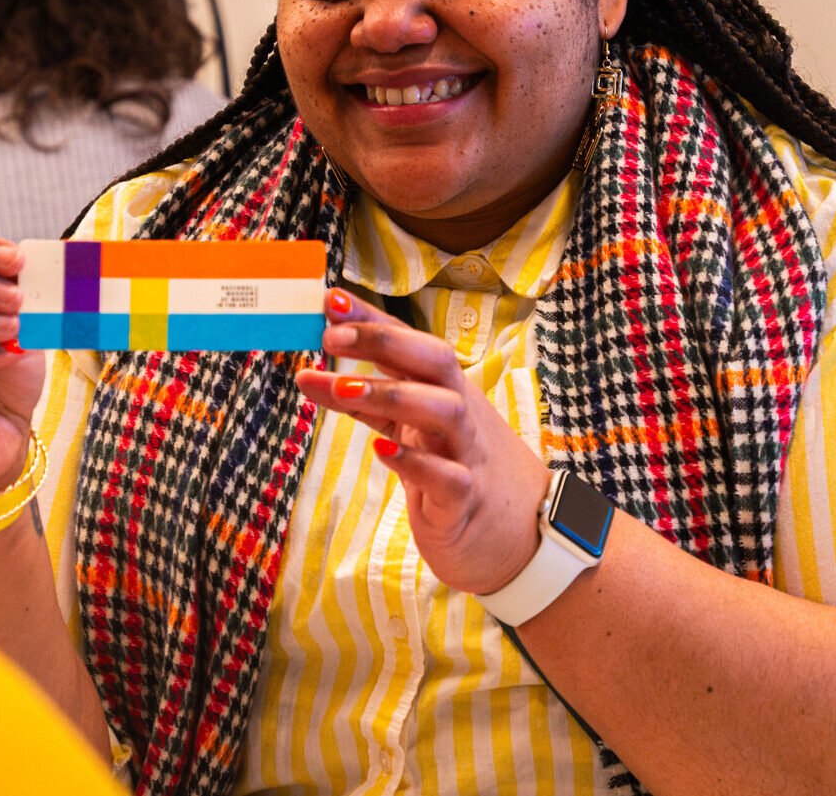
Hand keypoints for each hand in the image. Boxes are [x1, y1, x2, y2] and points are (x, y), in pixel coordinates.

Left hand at [293, 289, 553, 594]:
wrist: (524, 536)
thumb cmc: (457, 469)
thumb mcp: (409, 430)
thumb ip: (365, 403)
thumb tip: (311, 376)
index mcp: (446, 390)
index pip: (409, 343)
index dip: (371, 319)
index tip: (330, 298)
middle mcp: (460, 413)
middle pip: (434, 360)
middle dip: (384, 340)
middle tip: (330, 336)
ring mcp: (468, 453)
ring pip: (442, 410)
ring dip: (392, 394)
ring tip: (342, 389)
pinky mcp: (467, 500)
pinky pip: (447, 476)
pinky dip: (415, 462)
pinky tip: (381, 451)